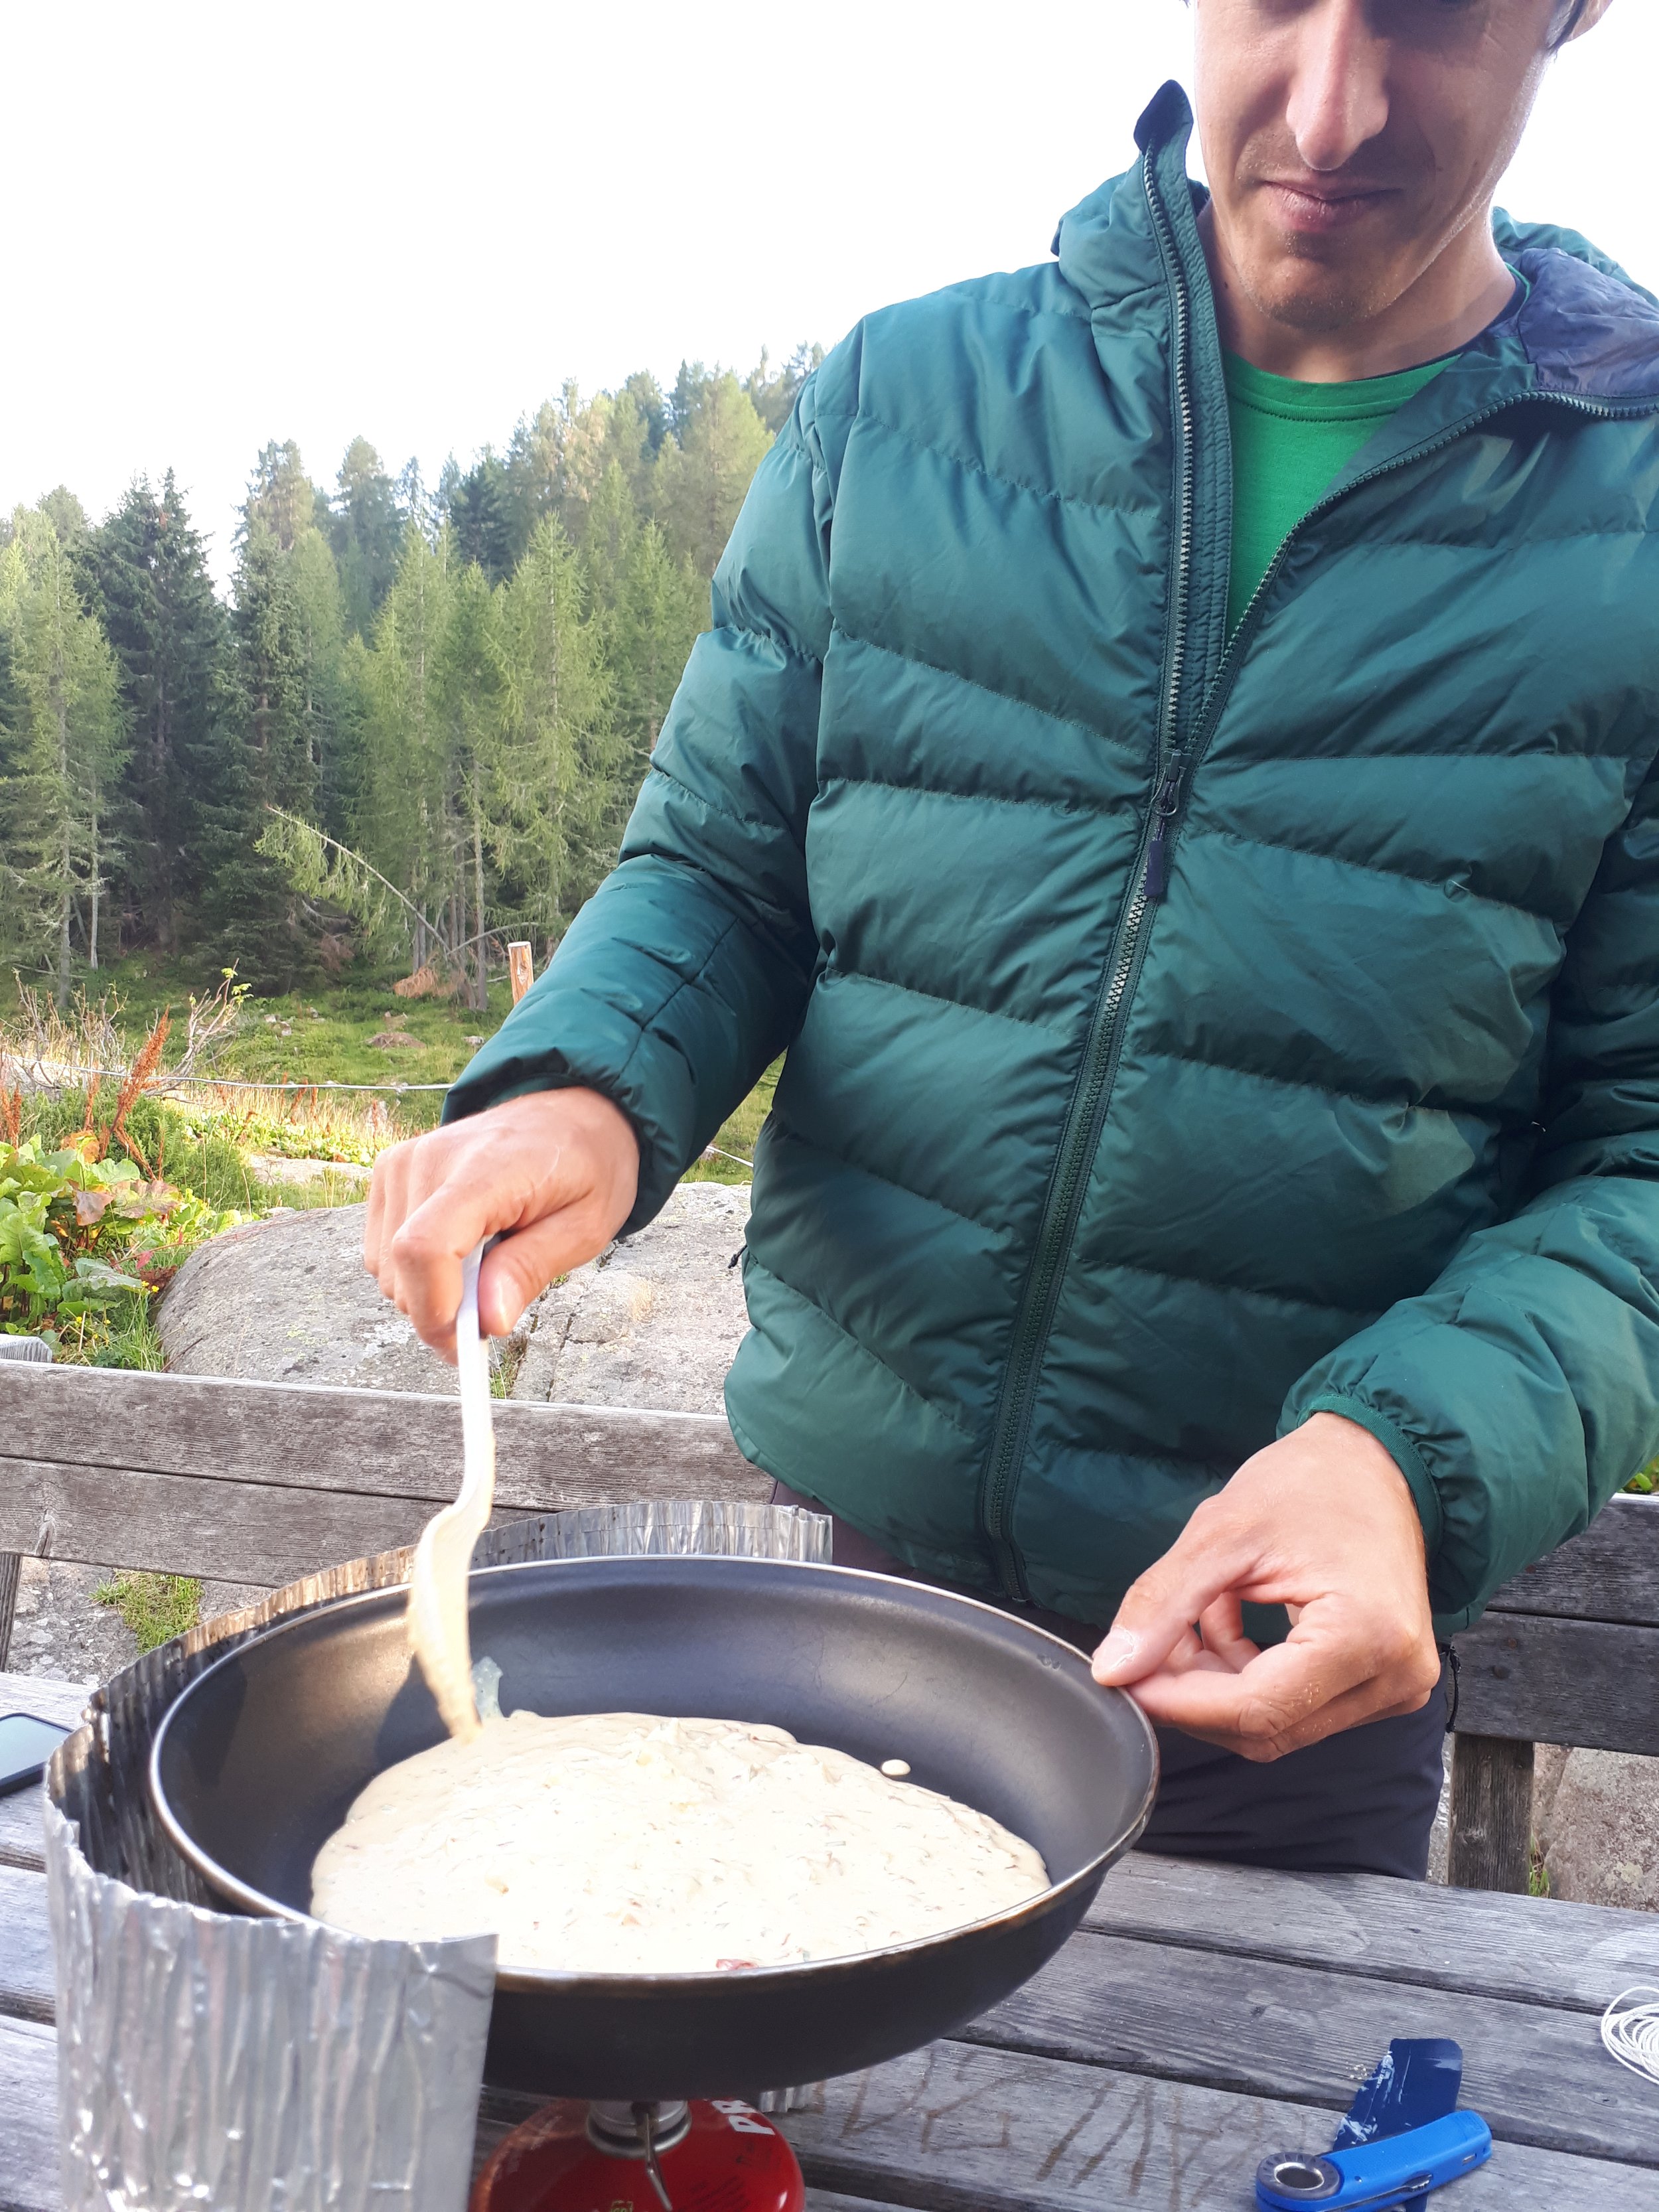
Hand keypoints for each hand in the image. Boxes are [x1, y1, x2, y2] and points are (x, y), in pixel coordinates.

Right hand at [363, 1089, 638, 1360]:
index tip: (467, 1344)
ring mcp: (402, 1162)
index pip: (425, 1246)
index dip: (435, 1309)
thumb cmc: (584, 1168)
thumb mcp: (584, 1227)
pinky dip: (415, 1271)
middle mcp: (429, 1159)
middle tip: (494, 1308)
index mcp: (485, 1168)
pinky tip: (460, 1251)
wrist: (568, 1115)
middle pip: (401, 1268)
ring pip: (385, 1268)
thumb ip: (530, 1270)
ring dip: (428, 1291)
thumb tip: (489, 1322)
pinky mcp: (389, 1172)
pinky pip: (380, 1251)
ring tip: (484, 1269)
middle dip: (442, 1311)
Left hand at [1090, 1413, 1440, 1759]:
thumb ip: (1164, 1603)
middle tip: (1149, 1647)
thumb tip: (1115, 1668)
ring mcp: (1395, 1686)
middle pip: (1268, 1727)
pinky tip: (1225, 1624)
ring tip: (1193, 1618)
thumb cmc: (1309, 1483)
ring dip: (1217, 1684)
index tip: (1125, 1679)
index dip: (1179, 1702)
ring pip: (1278, 1723)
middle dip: (1194, 1695)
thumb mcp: (1221, 1531)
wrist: (1373, 1464)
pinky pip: (1298, 1706)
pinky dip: (1246, 1675)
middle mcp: (1394, 1677)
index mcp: (1366, 1635)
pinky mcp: (1382, 1684)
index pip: (1256, 1709)